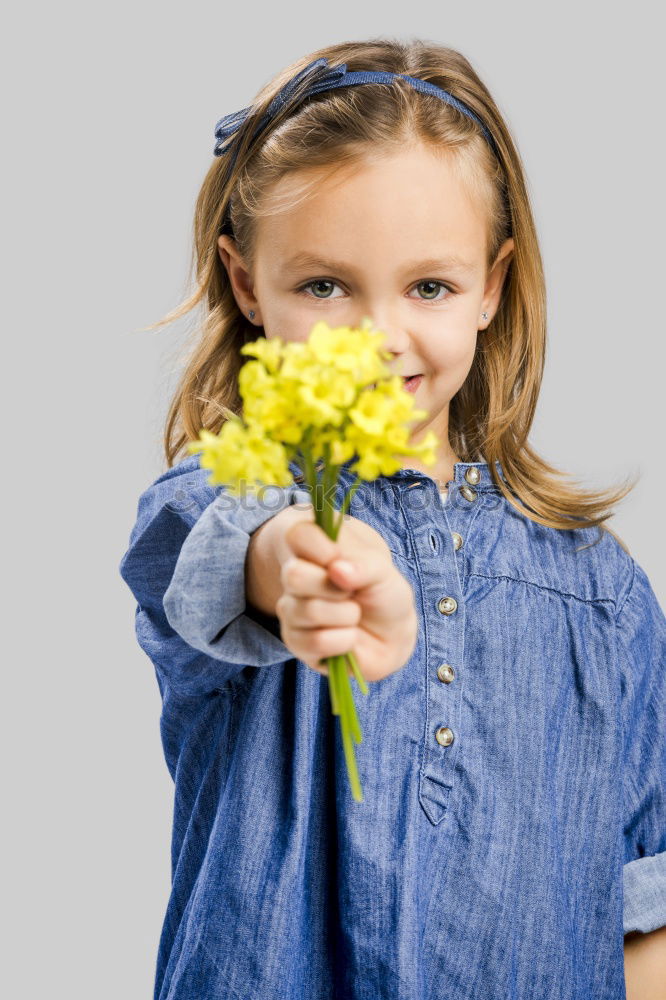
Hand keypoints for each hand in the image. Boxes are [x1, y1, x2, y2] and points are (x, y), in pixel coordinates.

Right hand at [274, 508, 417, 681]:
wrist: (390, 635)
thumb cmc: (381, 593)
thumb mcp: (383, 572)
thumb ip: (364, 565)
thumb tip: (337, 570)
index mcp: (311, 548)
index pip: (297, 535)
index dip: (324, 550)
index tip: (342, 559)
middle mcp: (295, 577)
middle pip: (294, 575)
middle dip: (335, 588)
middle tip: (352, 591)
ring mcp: (291, 610)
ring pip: (308, 610)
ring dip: (345, 615)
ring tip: (354, 614)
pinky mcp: (295, 642)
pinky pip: (315, 641)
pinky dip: (343, 640)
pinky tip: (348, 636)